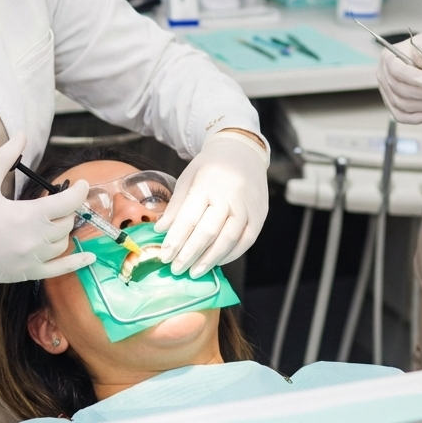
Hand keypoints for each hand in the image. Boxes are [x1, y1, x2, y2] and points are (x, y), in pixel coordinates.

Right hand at [0, 133, 93, 292]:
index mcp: (26, 216)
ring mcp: (30, 260)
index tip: (80, 183)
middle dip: (67, 209)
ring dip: (63, 230)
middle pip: (67, 222)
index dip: (79, 191)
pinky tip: (88, 257)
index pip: (68, 202)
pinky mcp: (24, 275)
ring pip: (63, 244)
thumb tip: (22, 134)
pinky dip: (76, 263)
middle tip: (58, 200)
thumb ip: (5, 155)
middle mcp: (33, 240)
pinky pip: (58, 271)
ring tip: (54, 219)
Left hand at [156, 132, 268, 278]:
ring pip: (229, 239)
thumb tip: (161, 230)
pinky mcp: (260, 214)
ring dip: (210, 259)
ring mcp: (248, 206)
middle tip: (176, 269)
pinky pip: (247, 240)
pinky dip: (231, 254)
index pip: (189, 217)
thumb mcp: (187, 178)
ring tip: (194, 272)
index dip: (176, 240)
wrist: (242, 151)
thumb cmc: (210, 166)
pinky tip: (216, 261)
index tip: (164, 256)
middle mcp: (229, 195)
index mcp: (207, 184)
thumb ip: (176, 206)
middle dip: (190, 253)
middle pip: (208, 231)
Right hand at [375, 29, 421, 123]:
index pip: (397, 70)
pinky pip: (400, 115)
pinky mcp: (393, 103)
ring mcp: (386, 90)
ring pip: (400, 104)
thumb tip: (419, 61)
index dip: (415, 78)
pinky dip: (416, 118)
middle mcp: (383, 74)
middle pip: (398, 89)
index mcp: (390, 57)